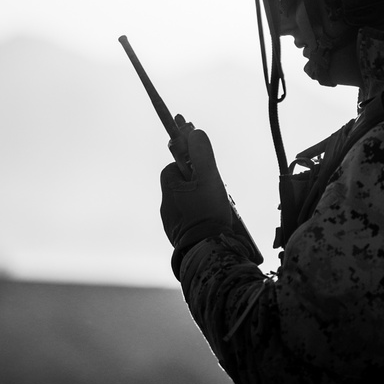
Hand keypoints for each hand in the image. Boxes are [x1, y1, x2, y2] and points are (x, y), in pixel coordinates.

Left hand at [160, 127, 233, 276]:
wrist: (205, 251)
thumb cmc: (206, 214)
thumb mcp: (209, 178)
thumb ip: (202, 154)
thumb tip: (195, 132)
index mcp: (170, 186)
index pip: (176, 163)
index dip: (188, 157)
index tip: (194, 152)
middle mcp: (166, 203)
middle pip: (183, 182)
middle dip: (198, 180)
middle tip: (215, 185)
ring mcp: (170, 220)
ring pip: (187, 200)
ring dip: (199, 198)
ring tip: (217, 205)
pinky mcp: (178, 234)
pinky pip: (188, 217)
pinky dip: (198, 214)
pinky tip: (211, 219)